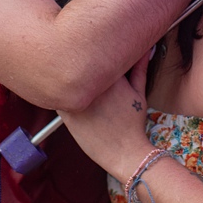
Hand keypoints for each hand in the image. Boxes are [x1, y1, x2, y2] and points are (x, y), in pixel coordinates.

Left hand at [57, 51, 154, 179]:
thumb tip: (146, 50)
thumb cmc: (133, 123)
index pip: (95, 54)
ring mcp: (78, 101)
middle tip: (78, 61)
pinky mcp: (67, 115)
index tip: (92, 52)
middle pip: (78, 64)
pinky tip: (64, 95)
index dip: (92, 51)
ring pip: (64, 80)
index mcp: (111, 78)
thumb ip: (139, 69)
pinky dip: (58, 93)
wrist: (124, 152)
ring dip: (65, 77)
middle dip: (77, 61)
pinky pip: (56, 98)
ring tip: (67, 77)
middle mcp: (92, 88)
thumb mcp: (139, 93)